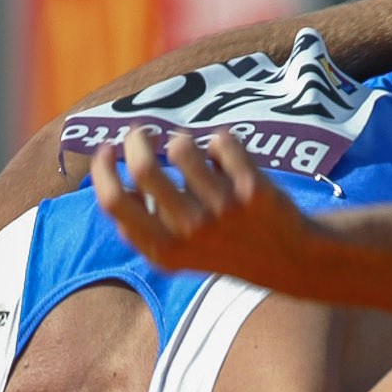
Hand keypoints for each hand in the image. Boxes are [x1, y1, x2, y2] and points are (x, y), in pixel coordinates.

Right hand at [90, 128, 315, 291]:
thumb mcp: (177, 250)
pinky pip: (221, 141)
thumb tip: (109, 177)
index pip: (114, 201)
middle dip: (136, 138)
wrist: (287, 258)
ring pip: (181, 147)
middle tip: (142, 133)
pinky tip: (230, 159)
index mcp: (164, 250)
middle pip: (142, 167)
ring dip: (182, 140)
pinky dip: (222, 142)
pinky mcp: (251, 190)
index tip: (108, 149)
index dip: (103, 168)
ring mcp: (222, 211)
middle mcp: (190, 232)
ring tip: (193, 151)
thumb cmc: (222, 245)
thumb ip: (142, 224)